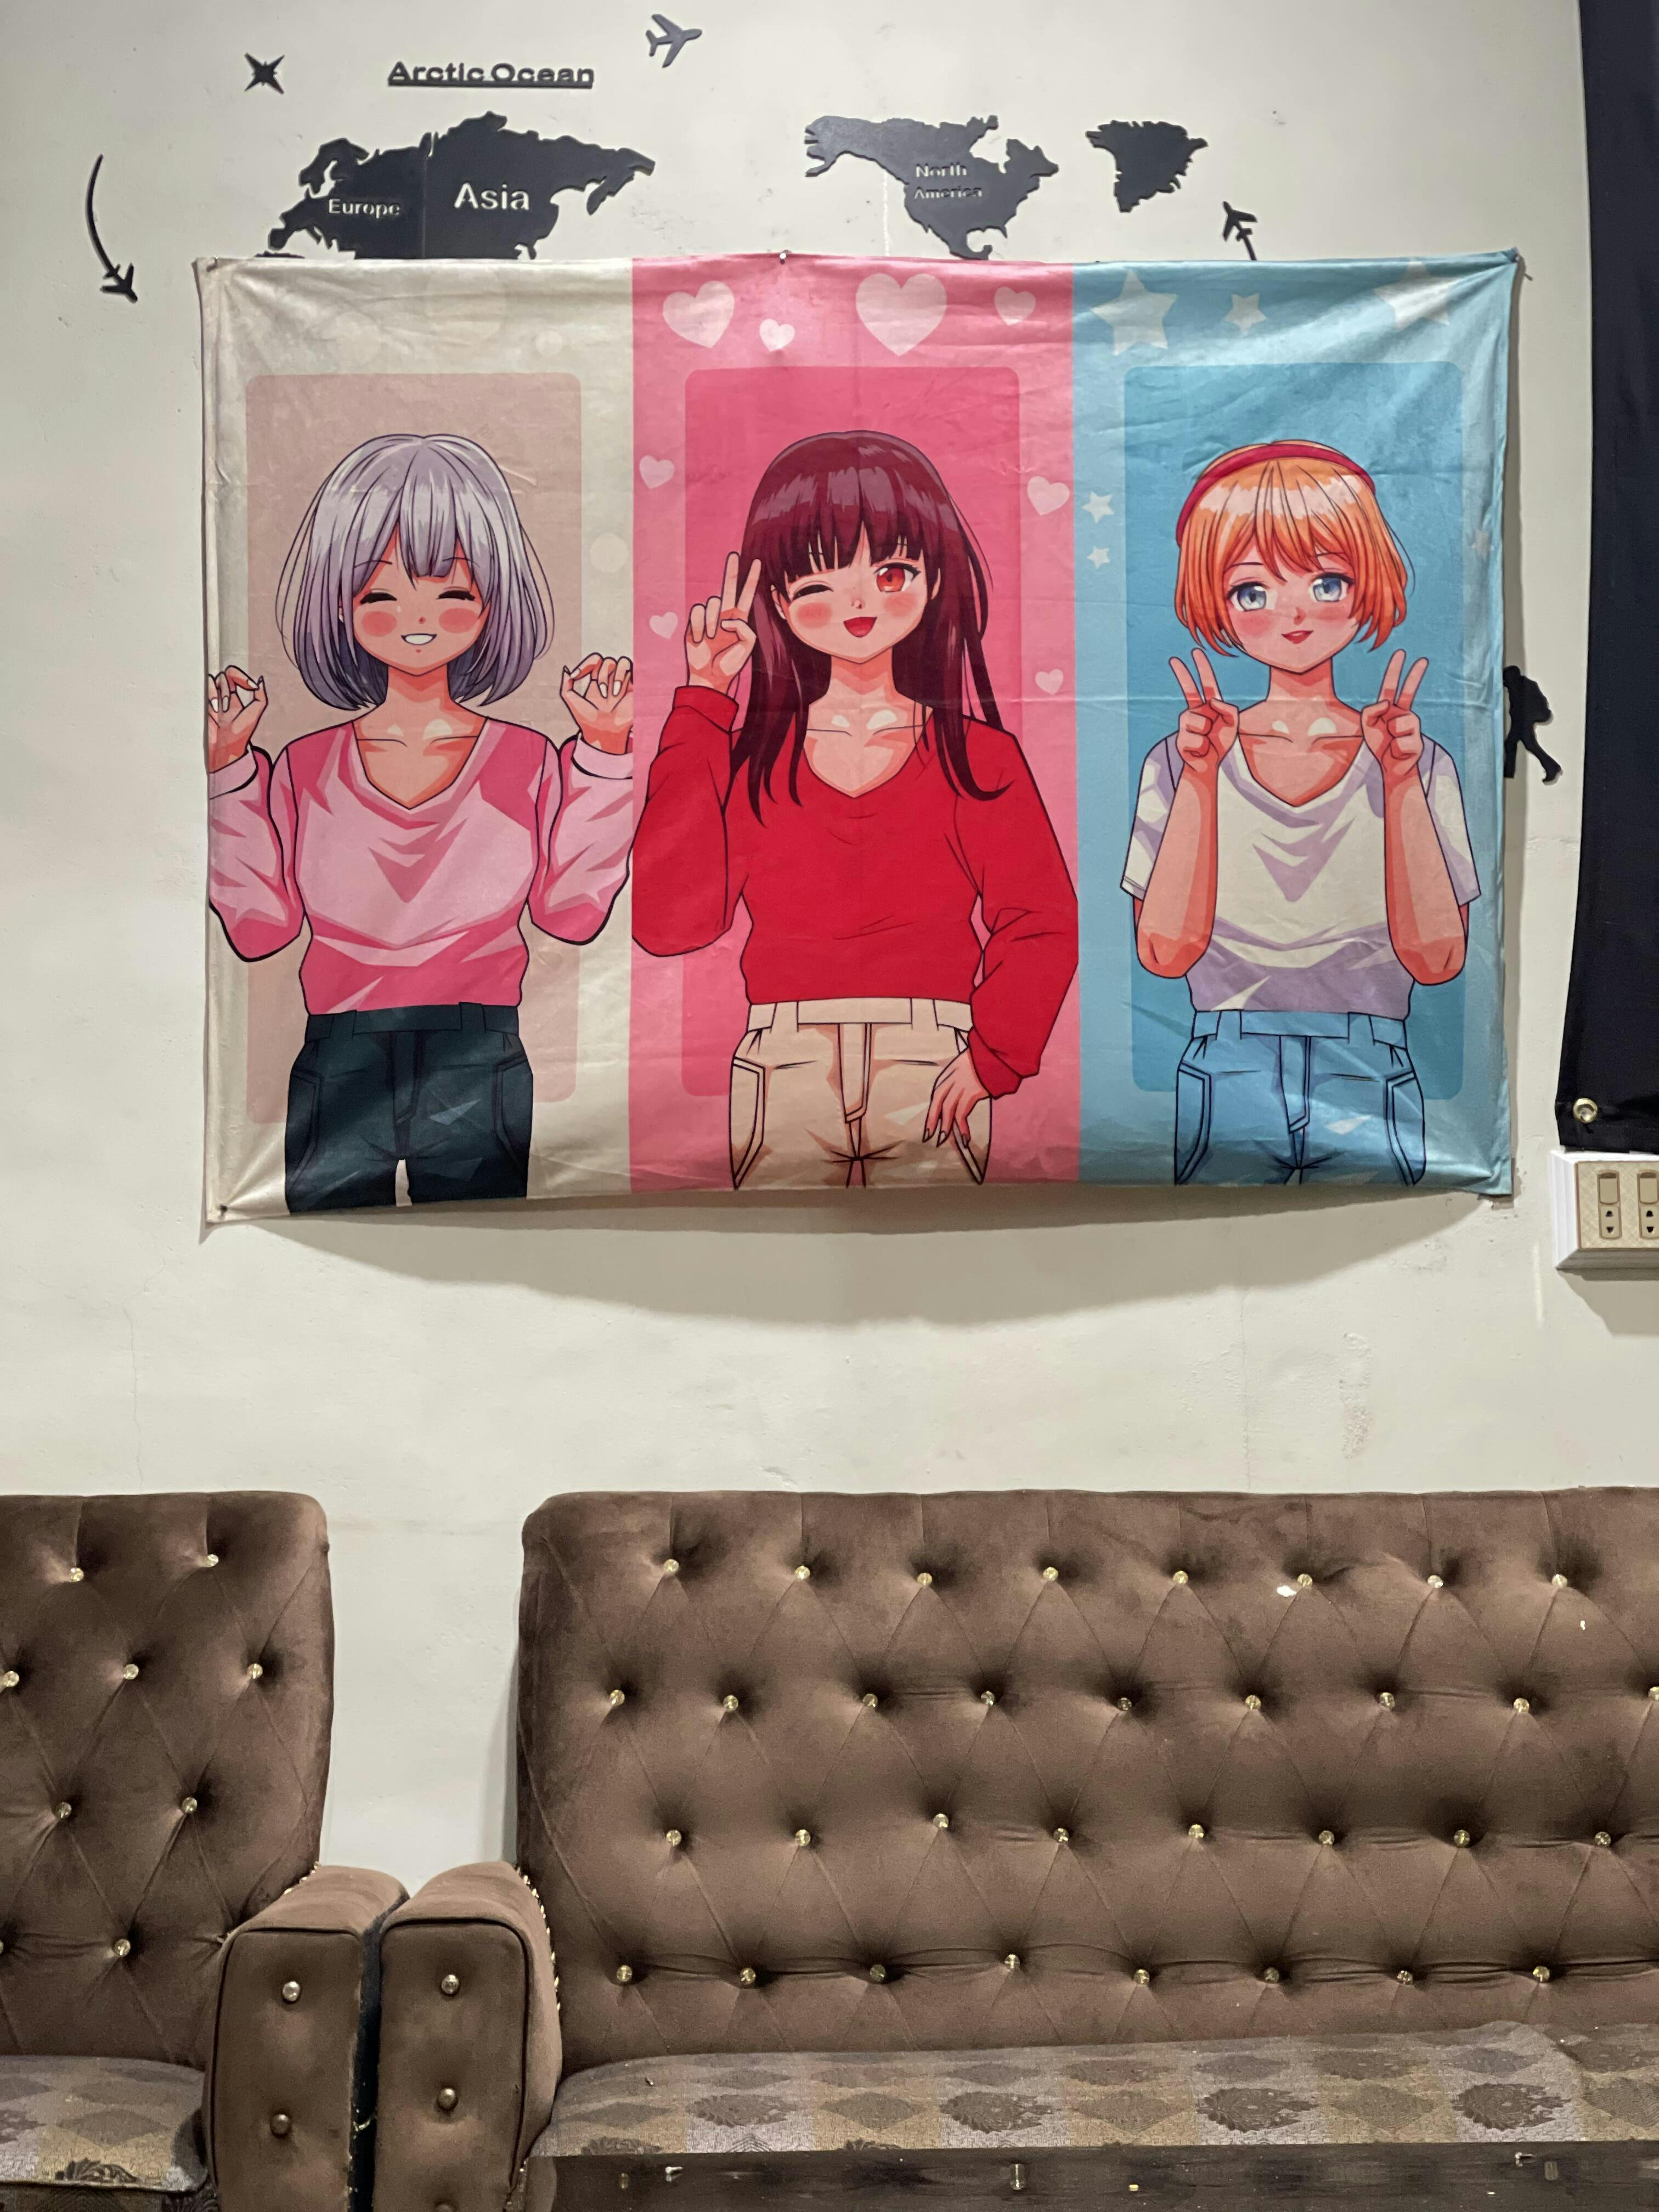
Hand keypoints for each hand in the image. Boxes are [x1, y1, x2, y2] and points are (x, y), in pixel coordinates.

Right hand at [206, 665, 265, 772]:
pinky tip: (215, 708)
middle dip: (228, 685)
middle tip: (229, 701)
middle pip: (224, 676)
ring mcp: (213, 699)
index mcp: (237, 699)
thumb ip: (260, 696)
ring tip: (224, 708)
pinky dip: (212, 695)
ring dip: (221, 692)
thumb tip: (259, 680)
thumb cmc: (242, 732)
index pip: (235, 677)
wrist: (225, 745)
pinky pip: (207, 689)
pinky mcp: (204, 703)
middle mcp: (224, 697)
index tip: (248, 684)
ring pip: (214, 681)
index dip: (240, 676)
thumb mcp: (256, 713)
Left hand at [561, 652, 633, 754]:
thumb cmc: (588, 720)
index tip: (575, 675)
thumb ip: (565, 686)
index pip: (595, 660)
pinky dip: (622, 676)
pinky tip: (618, 692)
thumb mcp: (571, 701)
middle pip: (607, 660)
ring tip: (612, 694)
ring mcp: (624, 682)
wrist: (603, 731)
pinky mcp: (635, 686)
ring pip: (621, 661)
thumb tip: (566, 669)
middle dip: (602, 675)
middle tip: (602, 694)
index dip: (585, 664)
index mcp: (598, 680)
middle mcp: (611, 679)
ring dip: (614, 676)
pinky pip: (631, 668)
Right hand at [686, 551, 760, 694]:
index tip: (756, 562)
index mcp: (739, 619)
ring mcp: (709, 617)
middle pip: (728, 587)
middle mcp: (724, 614)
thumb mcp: (747, 646)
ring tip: (711, 638)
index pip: (746, 595)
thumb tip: (726, 617)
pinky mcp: (694, 622)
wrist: (710, 676)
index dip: (751, 579)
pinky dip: (699, 626)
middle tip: (734, 554)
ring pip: (712, 603)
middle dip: (731, 570)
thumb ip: (744, 628)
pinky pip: (697, 612)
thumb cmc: (730, 663)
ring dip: (711, 622)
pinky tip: (700, 639)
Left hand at [924, 1048, 989, 1147]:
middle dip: (932, 1119)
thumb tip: (960, 1092)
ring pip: (947, 1109)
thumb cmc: (986, 1059)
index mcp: (950, 1072)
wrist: (996, 1052)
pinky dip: (962, 1126)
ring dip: (945, 1126)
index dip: (932, 1108)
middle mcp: (952, 1079)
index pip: (937, 1093)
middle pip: (938, 1101)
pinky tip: (964, 1136)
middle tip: (928, 1135)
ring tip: (943, 1139)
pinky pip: (962, 1113)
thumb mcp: (967, 1064)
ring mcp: (961, 1085)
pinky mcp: (971, 1092)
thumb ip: (961, 1076)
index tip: (929, 1121)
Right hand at [1170, 649, 1238, 776]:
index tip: (1195, 653)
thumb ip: (1229, 709)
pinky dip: (1203, 748)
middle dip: (1182, 674)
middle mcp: (1195, 711)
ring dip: (1208, 734)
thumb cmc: (1219, 742)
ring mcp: (1186, 724)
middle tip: (1173, 659)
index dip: (1202, 668)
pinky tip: (1200, 751)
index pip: (1206, 684)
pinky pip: (1197, 739)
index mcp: (1208, 706)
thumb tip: (1211, 701)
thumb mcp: (1233, 725)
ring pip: (1200, 722)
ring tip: (1206, 742)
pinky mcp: (1180, 739)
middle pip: (1188, 691)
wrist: (1207, 764)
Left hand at [1361, 650, 1428, 781]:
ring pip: (1396, 724)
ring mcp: (1413, 727)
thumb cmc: (1381, 744)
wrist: (1391, 767)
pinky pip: (1399, 743)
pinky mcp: (1418, 742)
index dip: (1395, 670)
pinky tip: (1398, 753)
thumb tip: (1387, 703)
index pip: (1392, 686)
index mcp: (1391, 709)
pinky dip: (1394, 750)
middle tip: (1423, 659)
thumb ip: (1370, 711)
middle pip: (1410, 693)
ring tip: (1392, 744)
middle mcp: (1404, 714)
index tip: (1400, 653)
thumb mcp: (1367, 726)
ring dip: (1390, 736)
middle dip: (1415, 676)